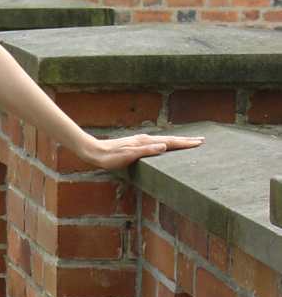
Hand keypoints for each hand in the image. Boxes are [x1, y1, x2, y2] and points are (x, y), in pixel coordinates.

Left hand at [82, 133, 204, 170]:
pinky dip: (166, 143)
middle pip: (170, 139)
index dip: (185, 143)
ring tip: (188, 142)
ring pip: (164, 140)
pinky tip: (165, 145)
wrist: (95, 152)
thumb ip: (146, 151)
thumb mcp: (129, 155)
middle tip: (201, 140)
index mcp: (146, 142)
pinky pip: (157, 143)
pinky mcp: (136, 144)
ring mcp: (141, 141)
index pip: (170, 142)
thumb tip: (164, 146)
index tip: (199, 143)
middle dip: (186, 140)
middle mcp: (145, 139)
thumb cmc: (110, 157)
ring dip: (177, 141)